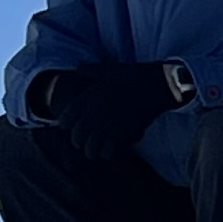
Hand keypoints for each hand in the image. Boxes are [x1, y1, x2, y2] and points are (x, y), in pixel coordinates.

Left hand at [34, 58, 173, 156]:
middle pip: (76, 138)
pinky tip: (111, 148)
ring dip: (92, 150)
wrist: (157, 86)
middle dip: (79, 140)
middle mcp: (95, 114)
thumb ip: (90, 70)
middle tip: (84, 139)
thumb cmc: (133, 76)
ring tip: (96, 147)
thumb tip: (78, 67)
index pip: (65, 119)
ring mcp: (108, 127)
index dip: (66, 124)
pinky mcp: (122, 136)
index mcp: (88, 98)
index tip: (71, 124)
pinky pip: (107, 153)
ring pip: (90, 149)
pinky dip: (107, 153)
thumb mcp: (109, 69)